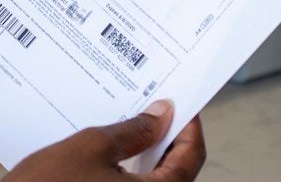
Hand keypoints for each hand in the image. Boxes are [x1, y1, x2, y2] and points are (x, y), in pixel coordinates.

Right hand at [2, 100, 205, 181]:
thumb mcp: (89, 148)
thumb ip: (132, 130)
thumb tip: (160, 115)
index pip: (190, 158)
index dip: (188, 126)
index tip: (180, 105)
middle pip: (174, 173)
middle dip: (164, 139)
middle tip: (154, 110)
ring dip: (144, 157)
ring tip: (129, 127)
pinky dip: (126, 175)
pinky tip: (111, 156)